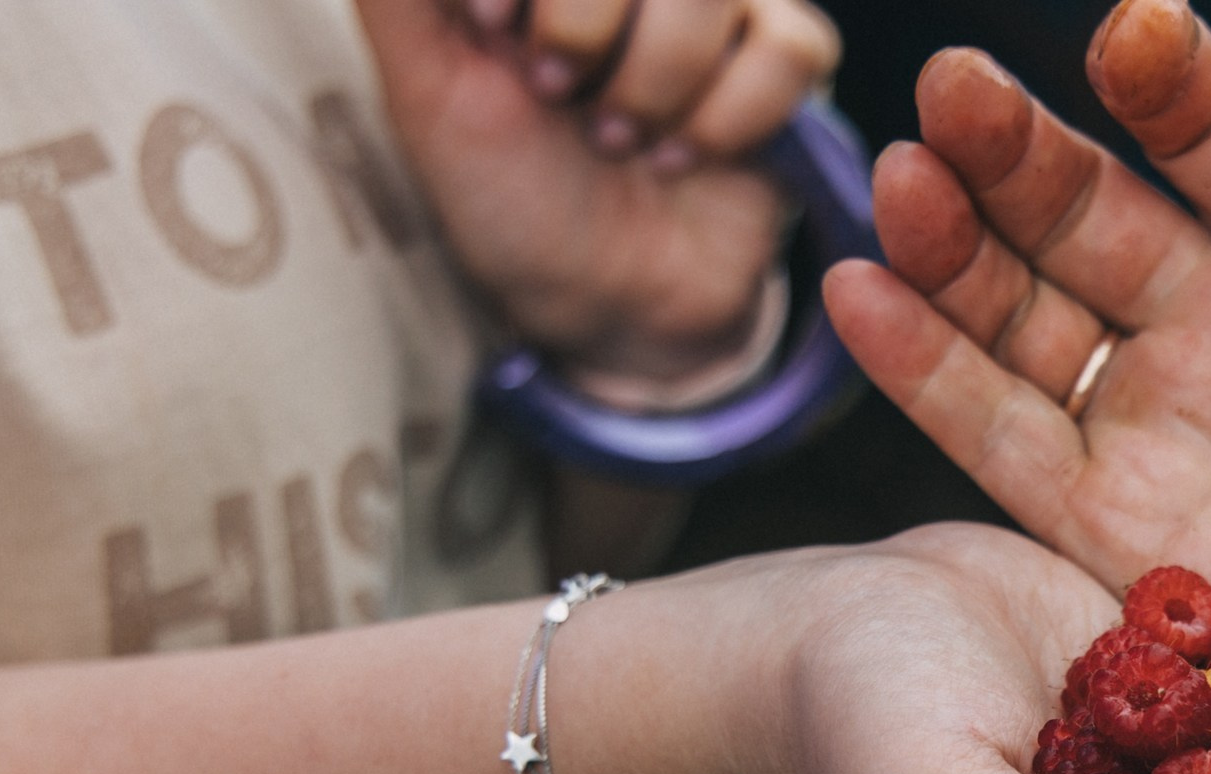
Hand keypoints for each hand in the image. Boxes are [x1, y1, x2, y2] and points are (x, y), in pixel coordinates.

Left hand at [357, 0, 838, 383]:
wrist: (600, 307)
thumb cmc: (509, 198)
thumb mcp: (422, 86)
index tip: (492, 29)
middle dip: (585, 25)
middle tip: (555, 94)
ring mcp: (717, 10)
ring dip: (654, 83)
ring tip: (619, 141)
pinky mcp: (783, 65)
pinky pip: (787, 48)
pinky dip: (729, 114)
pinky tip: (686, 153)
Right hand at [824, 0, 1210, 773]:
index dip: (1168, 77)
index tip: (1127, 34)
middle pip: (1095, 207)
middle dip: (1020, 150)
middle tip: (951, 94)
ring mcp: (1169, 425)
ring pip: (1030, 311)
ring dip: (954, 245)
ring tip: (895, 185)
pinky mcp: (1123, 535)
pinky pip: (1006, 441)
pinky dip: (928, 371)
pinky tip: (858, 295)